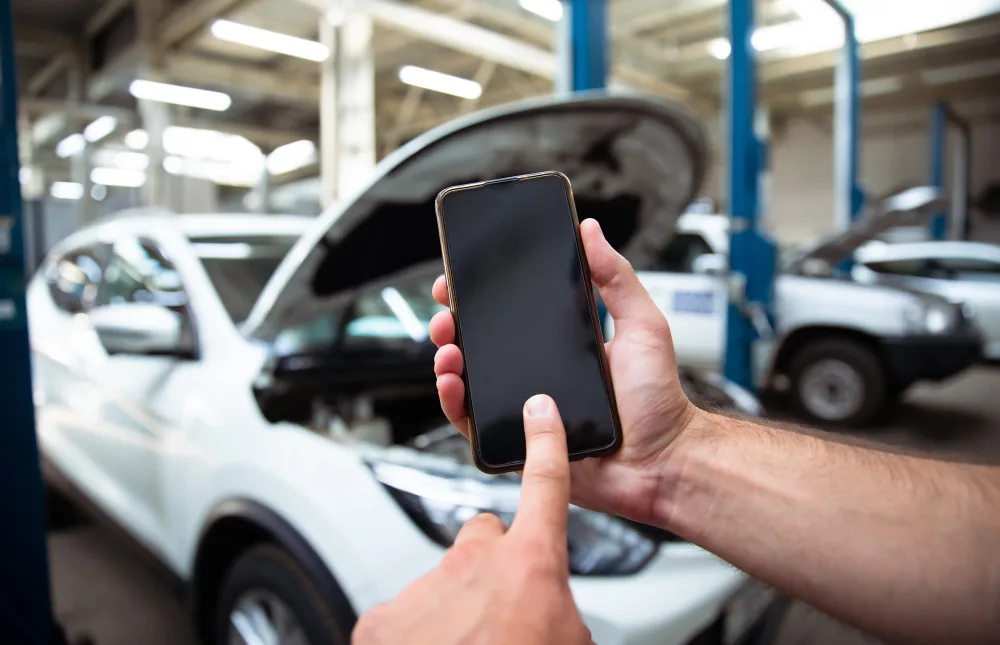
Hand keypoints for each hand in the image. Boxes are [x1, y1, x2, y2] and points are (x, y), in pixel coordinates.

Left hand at [352, 395, 591, 644]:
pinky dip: (416, 634)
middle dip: (492, 564)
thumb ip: (558, 611)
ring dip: (455, 609)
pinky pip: (405, 612)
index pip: (545, 486)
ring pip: (444, 582)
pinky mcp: (382, 617)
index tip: (541, 411)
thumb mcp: (569, 642)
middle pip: (485, 536)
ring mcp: (424, 587)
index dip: (545, 443)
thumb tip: (547, 611)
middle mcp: (473, 564)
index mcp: (530, 565)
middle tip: (500, 612)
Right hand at [429, 218, 697, 525]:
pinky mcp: (519, 443)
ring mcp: (526, 408)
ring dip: (449, 361)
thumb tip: (589, 231)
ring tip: (449, 350)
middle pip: (480, 346)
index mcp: (560, 344)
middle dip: (453, 326)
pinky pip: (475, 426)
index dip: (478, 298)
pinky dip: (455, 406)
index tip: (459, 281)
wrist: (662, 461)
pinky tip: (453, 386)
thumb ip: (617, 278)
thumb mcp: (643, 325)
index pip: (509, 315)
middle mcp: (538, 374)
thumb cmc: (658, 400)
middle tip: (447, 315)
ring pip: (471, 382)